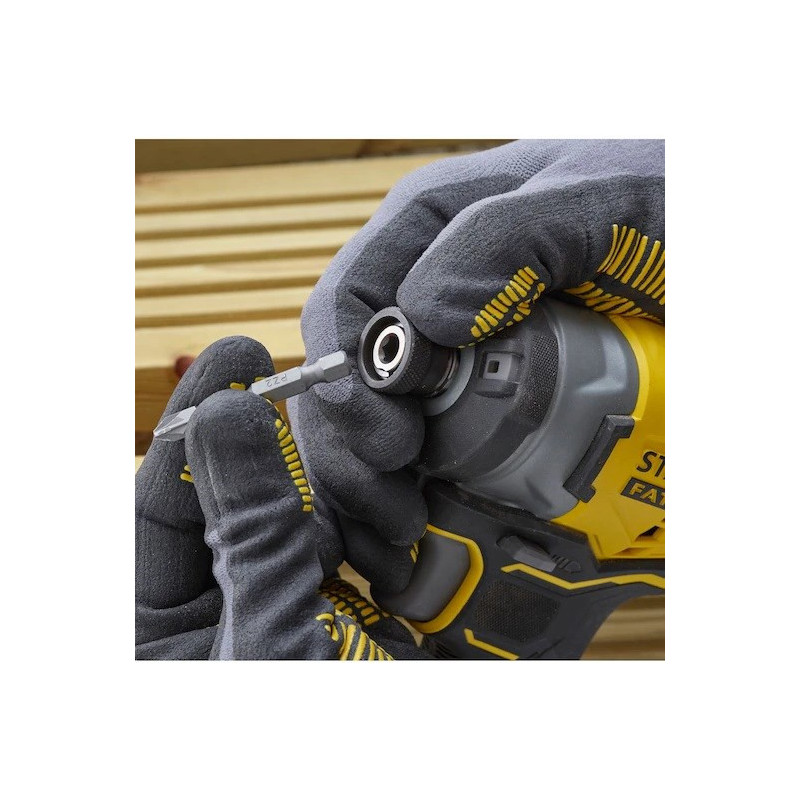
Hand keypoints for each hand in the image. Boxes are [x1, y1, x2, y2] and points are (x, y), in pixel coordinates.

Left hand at [135, 335, 424, 658]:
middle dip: (297, 469)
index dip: (197, 422)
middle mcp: (221, 605)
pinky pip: (349, 541)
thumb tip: (228, 414)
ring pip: (302, 511)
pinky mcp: (341, 605)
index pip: (159, 502)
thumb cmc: (321, 752)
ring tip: (390, 522)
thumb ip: (253, 530)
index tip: (240, 355)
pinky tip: (402, 548)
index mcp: (166, 628)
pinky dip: (379, 533)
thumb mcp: (275, 638)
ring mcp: (285, 603)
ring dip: (351, 504)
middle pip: (241, 495)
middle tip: (348, 427)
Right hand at [288, 139, 664, 593]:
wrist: (711, 253)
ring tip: (404, 528)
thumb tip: (420, 320)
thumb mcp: (602, 204)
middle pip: (350, 371)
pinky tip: (425, 516)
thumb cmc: (668, 212)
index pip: (346, 302)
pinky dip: (413, 483)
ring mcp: (453, 336)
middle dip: (352, 447)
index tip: (391, 443)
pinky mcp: (481, 381)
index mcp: (433, 224)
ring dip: (372, 480)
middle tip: (397, 508)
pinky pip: (425, 433)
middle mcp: (429, 282)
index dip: (346, 379)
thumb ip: (505, 237)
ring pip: (377, 412)